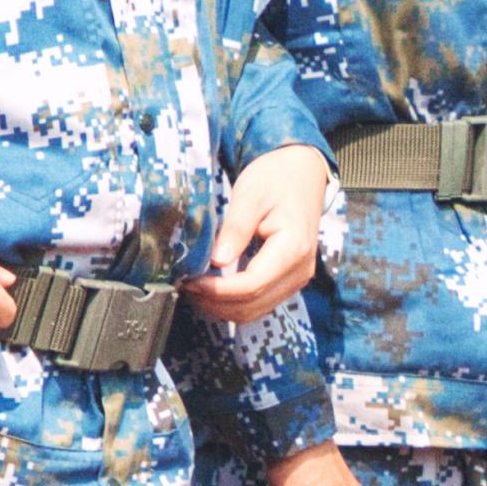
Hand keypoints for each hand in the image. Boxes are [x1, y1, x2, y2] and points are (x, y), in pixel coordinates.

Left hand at [183, 149, 330, 322]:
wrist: (302, 174)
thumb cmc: (276, 179)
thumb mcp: (251, 195)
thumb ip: (236, 228)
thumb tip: (217, 261)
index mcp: (292, 249)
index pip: (251, 285)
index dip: (217, 290)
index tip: (189, 280)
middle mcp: (299, 271)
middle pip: (252, 305)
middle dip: (214, 302)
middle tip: (184, 285)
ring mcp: (296, 279)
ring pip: (254, 311)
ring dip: (221, 307)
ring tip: (194, 288)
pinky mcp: (288, 281)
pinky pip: (259, 304)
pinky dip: (232, 303)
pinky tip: (211, 288)